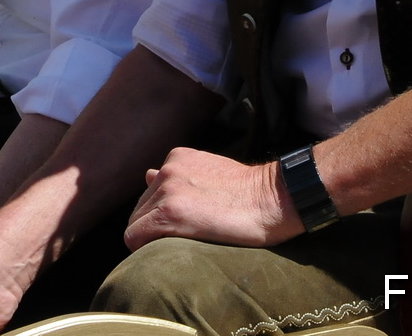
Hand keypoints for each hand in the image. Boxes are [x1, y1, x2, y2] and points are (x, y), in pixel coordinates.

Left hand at [123, 147, 302, 251]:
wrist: (275, 198)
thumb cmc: (250, 191)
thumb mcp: (212, 169)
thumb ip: (179, 174)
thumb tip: (147, 174)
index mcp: (177, 158)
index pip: (151, 193)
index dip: (160, 215)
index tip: (179, 229)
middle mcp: (167, 170)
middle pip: (140, 209)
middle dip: (153, 226)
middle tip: (181, 242)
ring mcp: (166, 191)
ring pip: (136, 223)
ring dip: (152, 238)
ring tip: (181, 246)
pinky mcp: (169, 214)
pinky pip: (135, 236)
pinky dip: (145, 248)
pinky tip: (168, 253)